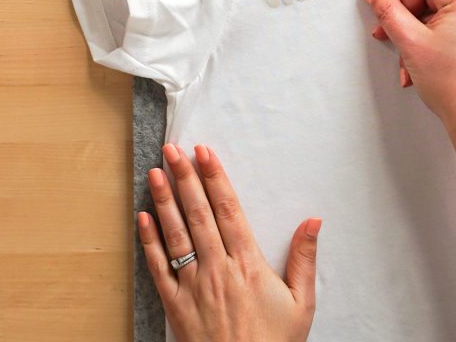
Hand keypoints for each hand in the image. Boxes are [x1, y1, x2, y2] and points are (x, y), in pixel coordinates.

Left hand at [139, 143, 321, 341]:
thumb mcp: (302, 303)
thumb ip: (304, 259)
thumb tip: (313, 221)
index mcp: (248, 264)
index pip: (228, 210)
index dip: (215, 178)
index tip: (205, 153)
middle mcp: (218, 269)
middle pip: (198, 213)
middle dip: (185, 178)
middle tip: (173, 150)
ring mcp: (193, 286)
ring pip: (176, 234)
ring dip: (164, 200)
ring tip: (155, 172)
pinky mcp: (175, 306)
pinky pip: (159, 268)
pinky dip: (149, 242)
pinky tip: (143, 218)